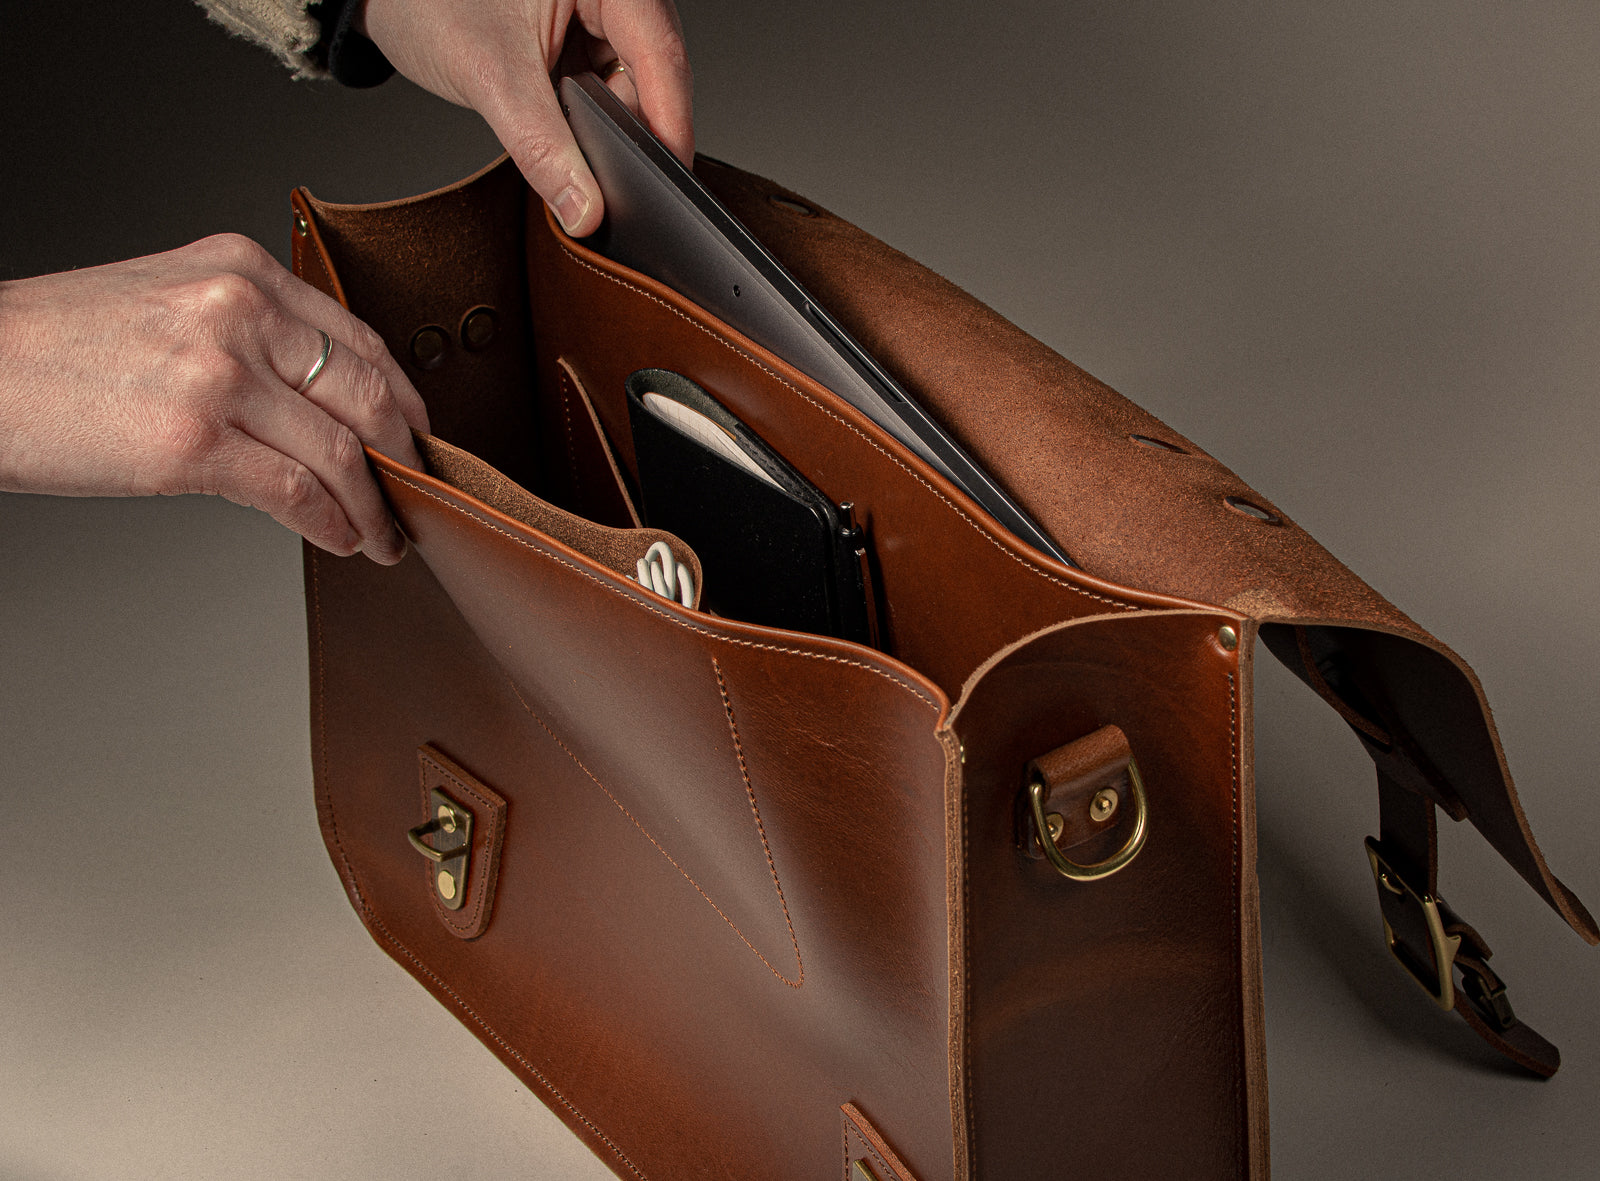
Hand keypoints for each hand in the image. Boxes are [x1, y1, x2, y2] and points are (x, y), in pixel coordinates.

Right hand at [0, 233, 428, 564]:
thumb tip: (321, 399)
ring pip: (342, 451)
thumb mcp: (169, 302)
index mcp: (240, 270)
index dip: (404, 399)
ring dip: (376, 505)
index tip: (417, 435)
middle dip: (405, 456)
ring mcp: (219, 376)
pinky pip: (297, 491)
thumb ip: (249, 330)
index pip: (359, 338)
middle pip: (369, 393)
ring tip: (384, 533)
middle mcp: (239, 312)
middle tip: (418, 493)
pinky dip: (333, 524)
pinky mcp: (194, 442)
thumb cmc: (60, 348)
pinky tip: (341, 539)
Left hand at [359, 0, 692, 236]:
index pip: (661, 51)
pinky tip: (563, 126)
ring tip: (564, 134)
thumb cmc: (426, 0)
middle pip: (652, 69)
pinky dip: (587, 114)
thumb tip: (585, 209)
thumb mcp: (491, 77)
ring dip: (606, 122)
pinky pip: (603, 82)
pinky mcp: (577, 32)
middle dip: (630, 126)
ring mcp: (594, 10)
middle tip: (607, 174)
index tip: (670, 176)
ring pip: (629, 81)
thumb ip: (544, 147)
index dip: (670, 119)